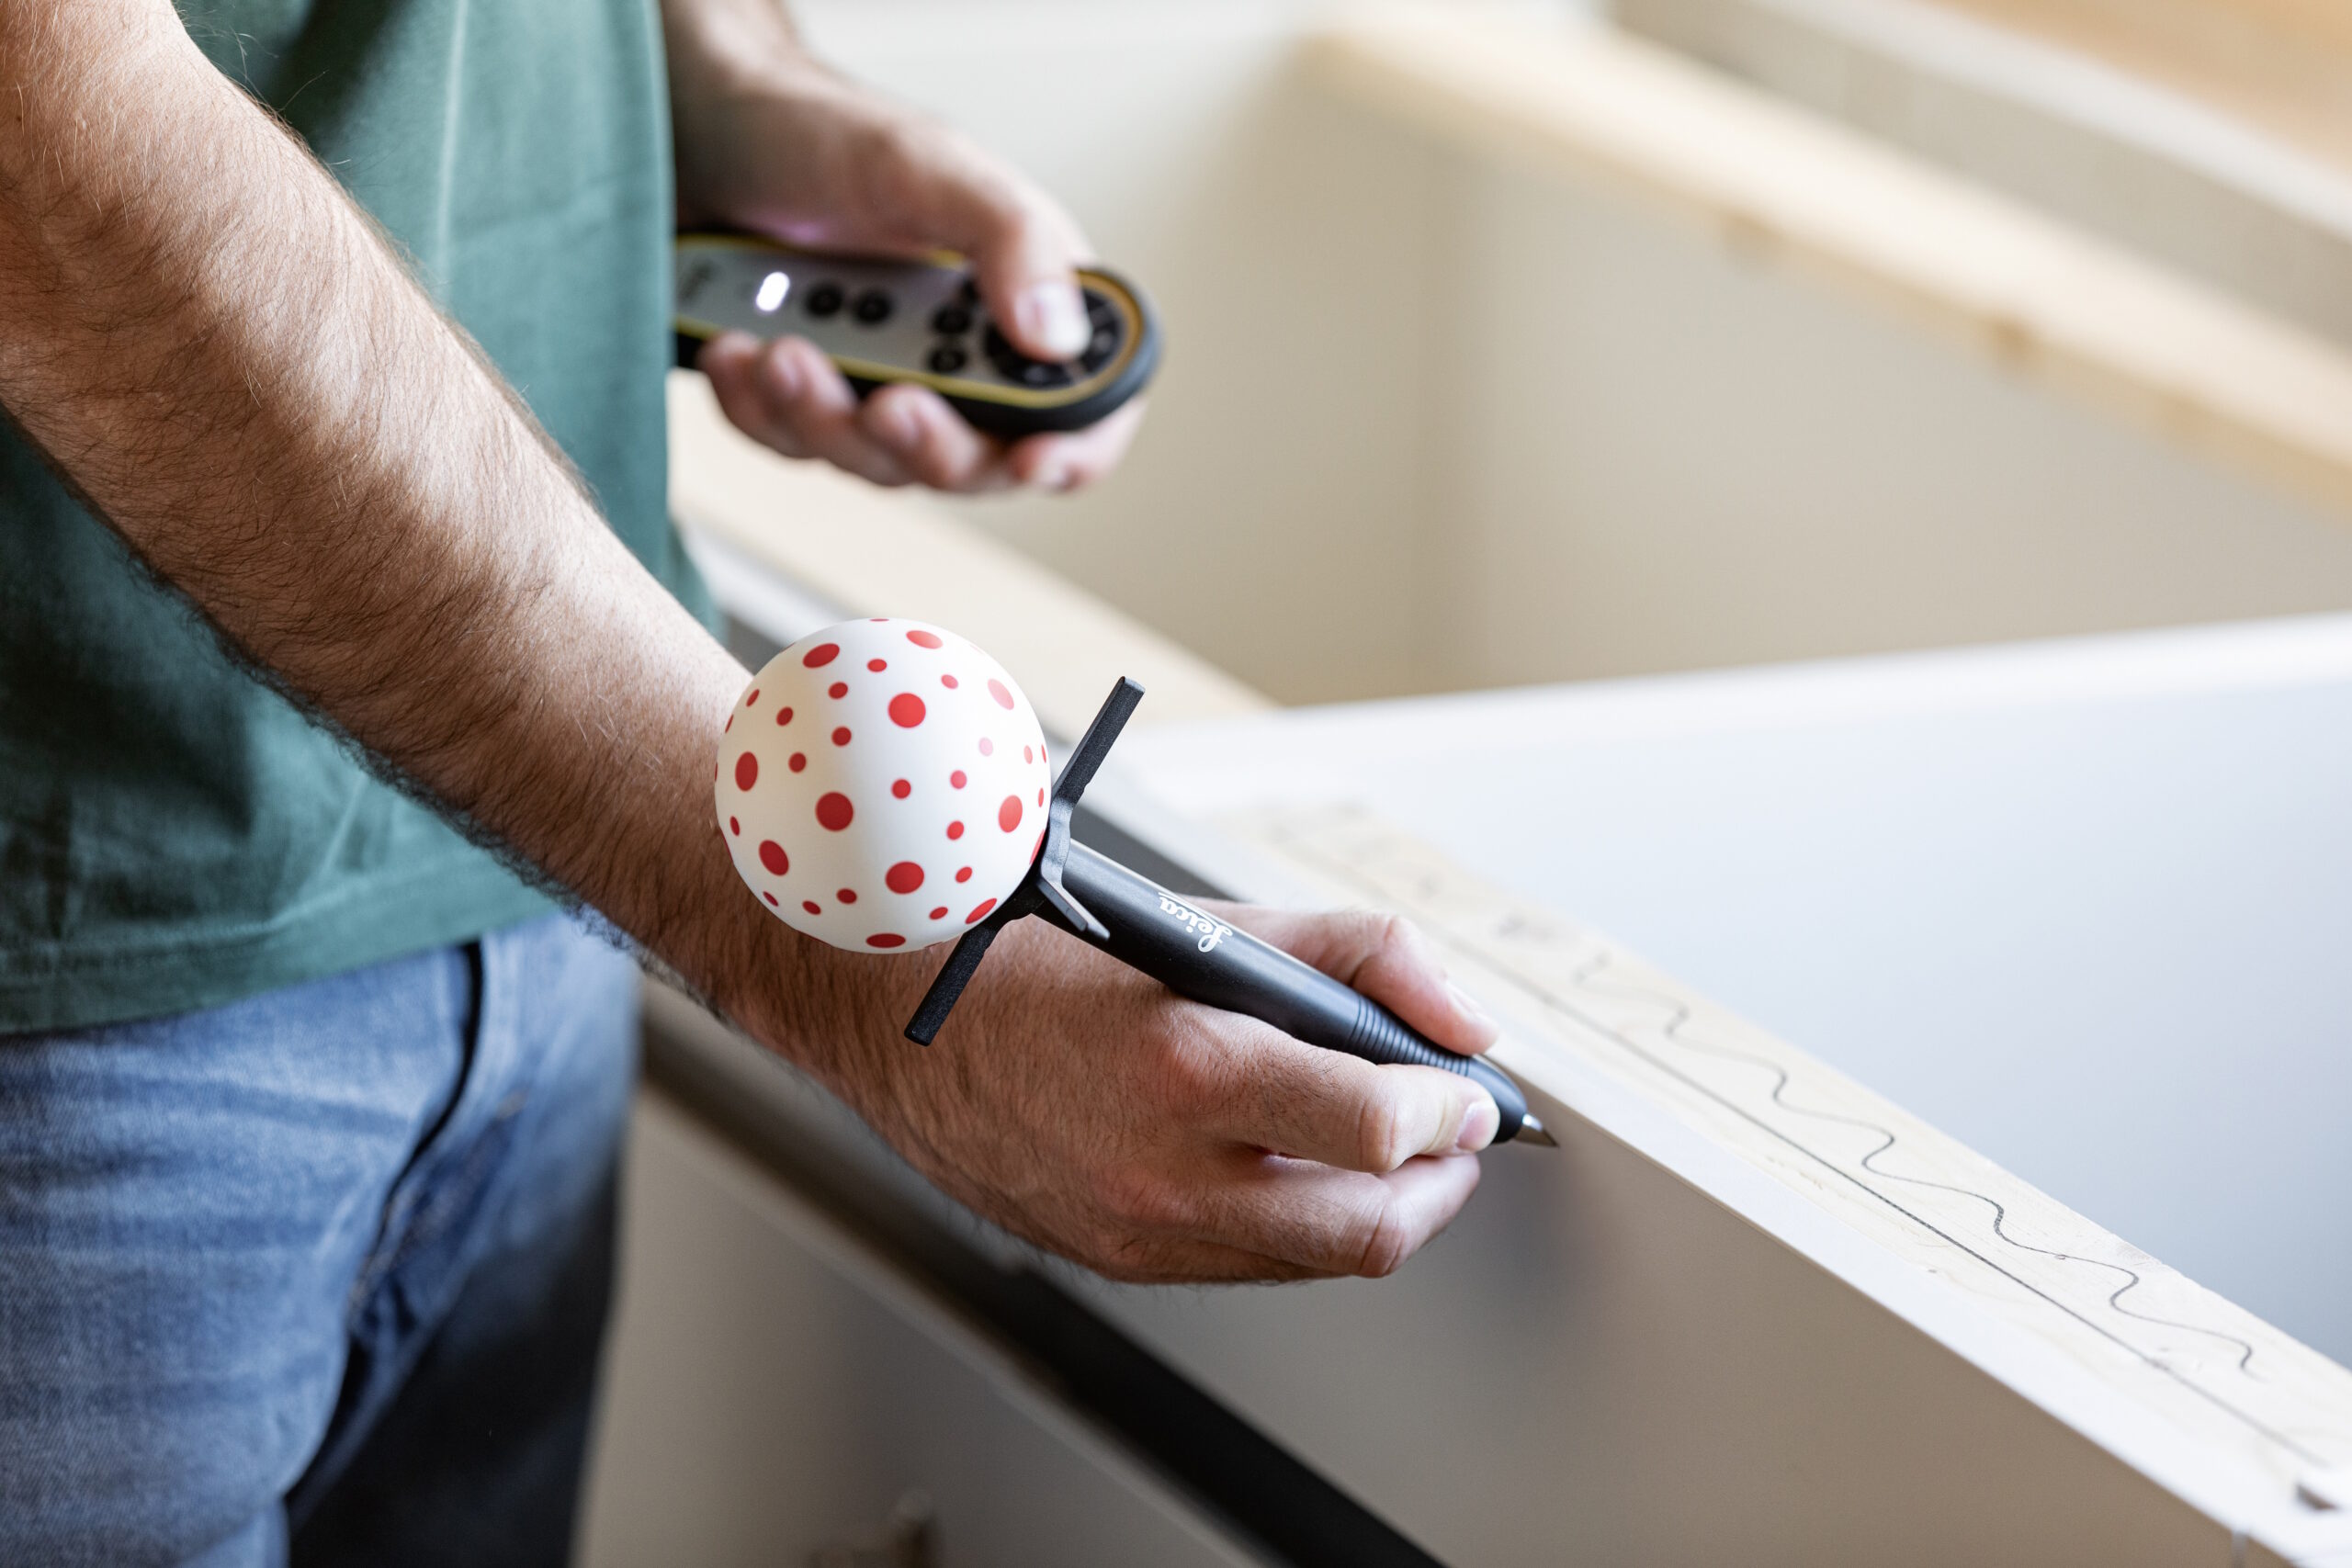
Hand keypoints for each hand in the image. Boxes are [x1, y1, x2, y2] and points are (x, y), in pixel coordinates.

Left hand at [667, 10, 1142, 492]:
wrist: (700, 129)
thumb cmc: (822, 131)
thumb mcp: (930, 167)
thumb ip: (1012, 242)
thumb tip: (1058, 338)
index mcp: (1020, 300)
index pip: (1082, 407)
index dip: (1070, 449)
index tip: (1029, 457)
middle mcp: (960, 355)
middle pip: (974, 461)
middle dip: (922, 439)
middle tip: (886, 401)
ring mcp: (883, 382)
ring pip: (875, 461)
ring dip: (824, 416)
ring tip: (781, 346)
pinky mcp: (810, 400)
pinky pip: (794, 443)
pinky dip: (761, 407)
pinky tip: (737, 348)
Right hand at [801, 905, 1505, 1284]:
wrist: (893, 1017)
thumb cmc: (1035, 956)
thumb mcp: (1209, 922)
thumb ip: (1357, 958)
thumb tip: (1458, 1019)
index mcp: (1190, 1067)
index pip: (1377, 1130)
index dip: (1450, 1114)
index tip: (1466, 1092)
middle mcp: (1163, 1169)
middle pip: (1366, 1231)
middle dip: (1438, 1190)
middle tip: (1454, 1141)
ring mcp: (1135, 1227)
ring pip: (1311, 1262)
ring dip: (1377, 1215)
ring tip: (1390, 1157)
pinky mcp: (1112, 1256)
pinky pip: (1241, 1265)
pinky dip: (1295, 1229)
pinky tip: (1296, 1174)